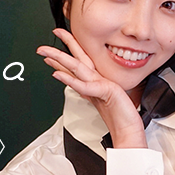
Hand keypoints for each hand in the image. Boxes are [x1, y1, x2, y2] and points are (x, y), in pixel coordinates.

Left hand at [37, 28, 146, 147]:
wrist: (129, 130)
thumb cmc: (118, 117)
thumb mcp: (97, 101)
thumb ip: (87, 91)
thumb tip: (75, 85)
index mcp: (95, 81)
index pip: (75, 64)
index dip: (61, 57)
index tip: (48, 52)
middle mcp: (97, 80)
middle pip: (76, 59)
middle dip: (60, 49)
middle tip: (44, 44)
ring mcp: (101, 84)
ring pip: (78, 66)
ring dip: (61, 58)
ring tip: (46, 53)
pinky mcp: (106, 92)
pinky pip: (84, 86)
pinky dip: (70, 79)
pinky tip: (57, 74)